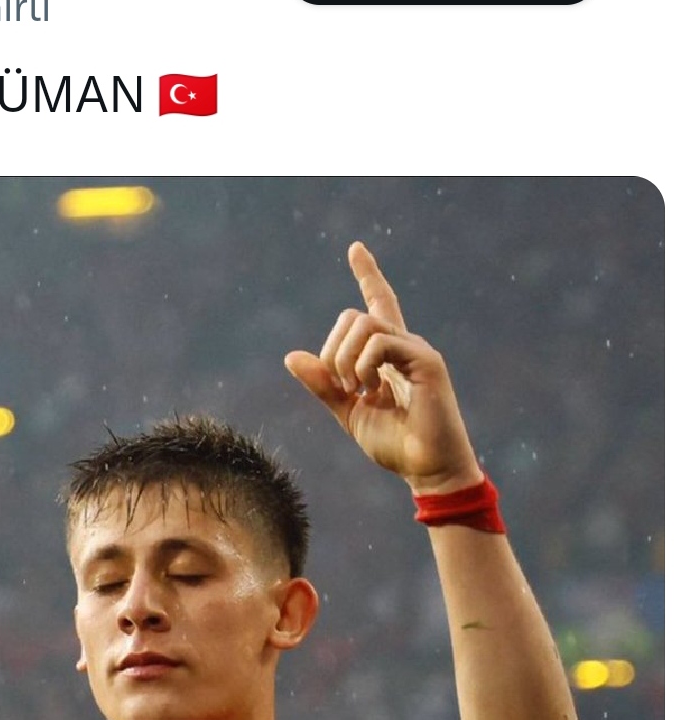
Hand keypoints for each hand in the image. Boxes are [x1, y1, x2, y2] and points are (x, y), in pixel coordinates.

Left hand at [285, 241, 482, 493]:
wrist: (428, 470)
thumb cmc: (395, 445)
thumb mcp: (349, 413)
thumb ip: (324, 386)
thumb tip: (291, 357)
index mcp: (388, 355)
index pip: (378, 304)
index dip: (368, 275)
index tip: (355, 249)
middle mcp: (404, 345)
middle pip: (354, 316)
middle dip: (333, 350)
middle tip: (342, 387)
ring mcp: (417, 350)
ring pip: (365, 324)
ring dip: (345, 359)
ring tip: (356, 391)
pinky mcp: (426, 361)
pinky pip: (381, 341)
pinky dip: (363, 364)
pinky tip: (370, 391)